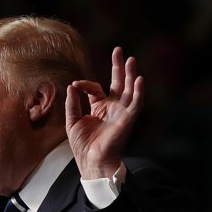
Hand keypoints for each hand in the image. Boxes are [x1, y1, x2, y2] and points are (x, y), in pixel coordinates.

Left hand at [64, 46, 144, 179]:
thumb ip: (72, 104)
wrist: (91, 161)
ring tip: (131, 59)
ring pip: (129, 89)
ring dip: (131, 75)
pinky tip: (139, 79)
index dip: (86, 84)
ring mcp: (122, 112)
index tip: (75, 84)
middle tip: (119, 50)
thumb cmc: (83, 145)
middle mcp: (113, 107)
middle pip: (118, 83)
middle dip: (119, 67)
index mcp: (100, 107)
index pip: (96, 88)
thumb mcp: (73, 121)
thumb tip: (72, 86)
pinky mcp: (128, 119)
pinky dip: (138, 91)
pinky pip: (136, 103)